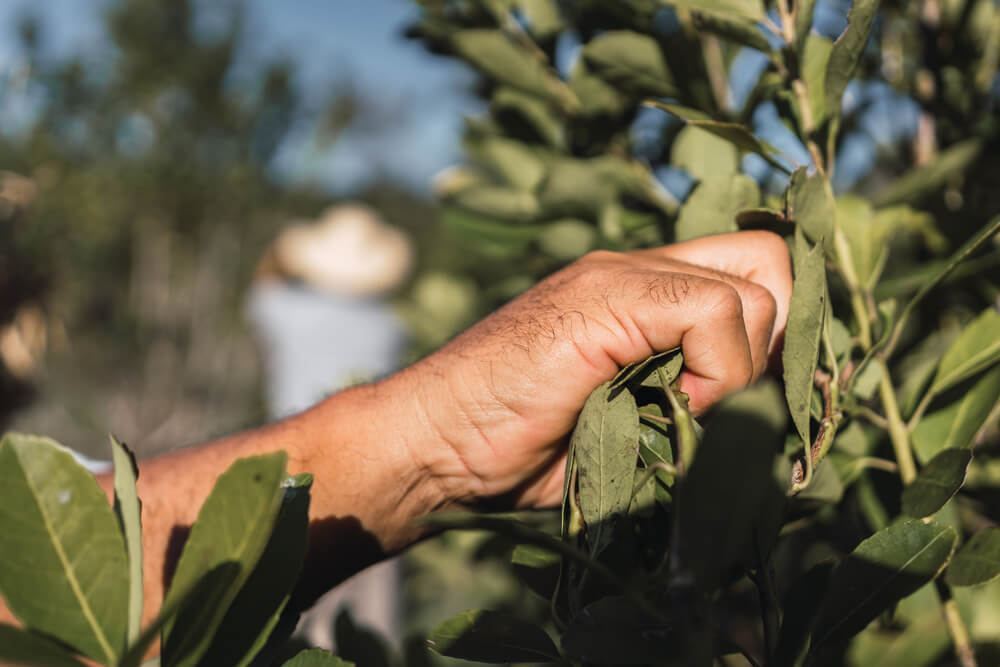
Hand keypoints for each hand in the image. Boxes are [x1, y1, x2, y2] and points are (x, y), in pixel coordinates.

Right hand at [397, 231, 791, 510]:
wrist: (435, 441)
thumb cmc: (521, 447)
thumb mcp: (630, 422)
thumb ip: (688, 398)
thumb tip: (769, 410)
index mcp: (646, 291)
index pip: (757, 272)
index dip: (776, 334)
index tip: (750, 398)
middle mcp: (640, 268)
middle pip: (772, 268)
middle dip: (769, 347)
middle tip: (713, 402)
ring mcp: (623, 273)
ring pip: (757, 293)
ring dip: (734, 370)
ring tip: (670, 409)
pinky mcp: (608, 294)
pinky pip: (715, 313)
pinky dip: (711, 373)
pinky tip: (656, 405)